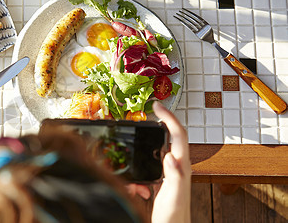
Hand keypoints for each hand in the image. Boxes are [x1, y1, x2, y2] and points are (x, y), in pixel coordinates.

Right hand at [126, 102, 190, 222]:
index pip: (178, 135)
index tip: (157, 106)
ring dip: (145, 150)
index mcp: (181, 167)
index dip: (169, 118)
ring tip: (137, 153)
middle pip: (170, 137)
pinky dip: (139, 172)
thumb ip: (174, 176)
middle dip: (160, 123)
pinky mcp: (161, 180)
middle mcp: (177, 166)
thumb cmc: (174, 218)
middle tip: (151, 111)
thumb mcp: (173, 197)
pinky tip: (137, 187)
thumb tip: (170, 155)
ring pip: (156, 151)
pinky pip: (148, 166)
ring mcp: (168, 172)